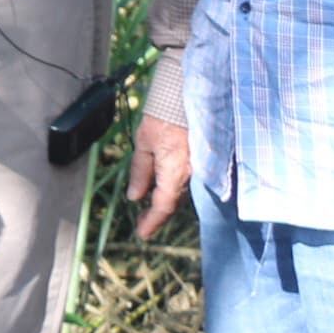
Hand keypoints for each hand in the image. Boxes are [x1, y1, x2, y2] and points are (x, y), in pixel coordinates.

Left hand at [127, 115, 192, 238]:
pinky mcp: (199, 161)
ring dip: (165, 204)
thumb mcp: (144, 144)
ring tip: (148, 211)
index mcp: (174, 172)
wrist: (184, 98)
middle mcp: (189, 175)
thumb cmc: (162, 118)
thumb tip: (134, 197)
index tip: (142, 234)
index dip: (152, 222)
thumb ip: (140, 172)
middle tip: (142, 225)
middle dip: (157, 216)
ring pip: (179, 193)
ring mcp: (197, 168)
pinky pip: (185, 182)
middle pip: (173, 203)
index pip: (164, 206)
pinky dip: (172, 190)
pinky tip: (161, 191)